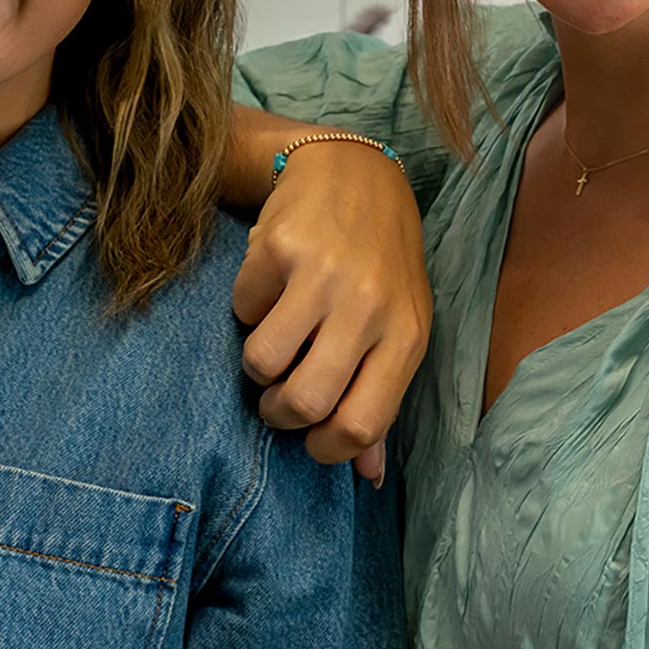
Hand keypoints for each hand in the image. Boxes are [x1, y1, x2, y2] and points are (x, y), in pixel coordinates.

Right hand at [232, 140, 430, 476]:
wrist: (354, 172)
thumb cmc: (380, 262)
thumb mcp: (399, 326)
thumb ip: (382, 397)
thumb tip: (367, 476)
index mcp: (406, 335)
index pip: (363, 424)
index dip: (327, 449)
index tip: (312, 440)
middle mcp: (369, 305)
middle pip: (306, 401)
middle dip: (279, 412)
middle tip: (278, 398)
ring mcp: (324, 274)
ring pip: (262, 362)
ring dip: (258, 365)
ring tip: (273, 343)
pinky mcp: (279, 246)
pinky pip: (242, 311)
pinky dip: (247, 310)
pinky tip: (271, 288)